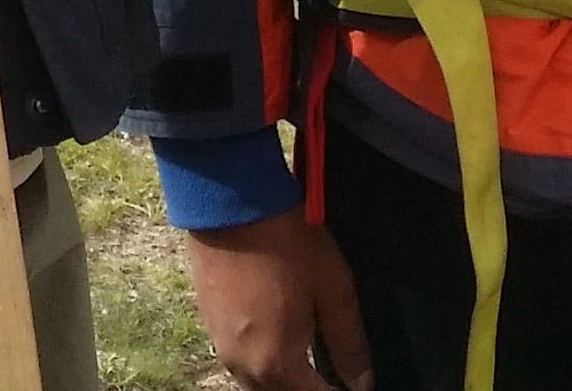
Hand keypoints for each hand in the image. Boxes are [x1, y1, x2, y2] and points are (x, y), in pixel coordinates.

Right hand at [186, 209, 372, 390]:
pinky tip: (275, 333)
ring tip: (306, 355)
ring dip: (282, 377)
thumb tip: (362, 383)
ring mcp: (221, 346)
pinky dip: (260, 358)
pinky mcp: (208, 323)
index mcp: (276, 364)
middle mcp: (244, 367)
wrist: (231, 199)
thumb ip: (349, 342)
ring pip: (256, 383)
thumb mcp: (333, 287)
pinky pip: (240, 360)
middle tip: (330, 371)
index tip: (354, 386)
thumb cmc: (288, 241)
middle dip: (309, 388)